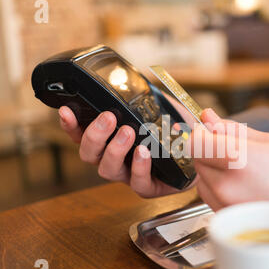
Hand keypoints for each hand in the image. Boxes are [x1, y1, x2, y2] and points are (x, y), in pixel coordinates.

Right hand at [58, 95, 202, 197]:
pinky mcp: (149, 187)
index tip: (66, 110)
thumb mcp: (158, 106)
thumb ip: (142, 97)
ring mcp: (130, 175)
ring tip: (129, 132)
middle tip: (109, 117)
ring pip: (107, 170)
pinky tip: (144, 152)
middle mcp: (116, 158)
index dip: (70, 124)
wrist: (202, 150)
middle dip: (94, 135)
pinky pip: (138, 183)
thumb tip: (129, 81)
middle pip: (88, 154)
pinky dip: (139, 166)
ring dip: (114, 149)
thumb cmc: (176, 128)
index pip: (82, 134)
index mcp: (111, 139)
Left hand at [191, 110, 268, 213]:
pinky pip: (212, 199)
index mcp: (238, 161)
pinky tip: (246, 187)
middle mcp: (227, 187)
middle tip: (238, 152)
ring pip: (202, 181)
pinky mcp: (231, 223)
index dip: (202, 135)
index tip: (212, 132)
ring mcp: (227, 209)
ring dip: (214, 171)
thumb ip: (234, 130)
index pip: (195, 143)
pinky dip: (221, 189)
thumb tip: (208, 117)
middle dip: (210, 152)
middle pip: (197, 161)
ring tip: (246, 172)